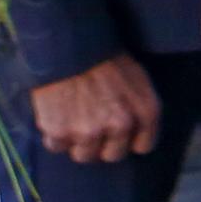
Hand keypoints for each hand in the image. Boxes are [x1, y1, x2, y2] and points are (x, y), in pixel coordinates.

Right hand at [25, 52, 159, 164]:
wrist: (68, 46)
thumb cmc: (104, 57)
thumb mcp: (138, 78)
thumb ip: (140, 107)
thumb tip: (136, 131)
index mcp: (146, 112)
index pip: (143, 146)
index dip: (129, 139)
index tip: (118, 133)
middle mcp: (120, 126)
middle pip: (112, 155)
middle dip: (103, 144)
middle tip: (91, 124)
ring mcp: (89, 132)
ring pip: (84, 155)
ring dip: (77, 141)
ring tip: (72, 117)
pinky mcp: (59, 133)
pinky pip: (56, 146)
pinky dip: (54, 134)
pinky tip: (56, 114)